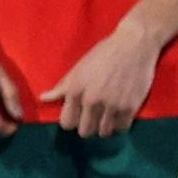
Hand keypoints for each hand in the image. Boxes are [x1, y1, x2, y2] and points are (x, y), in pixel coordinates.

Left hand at [41, 17, 160, 139]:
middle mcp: (91, 101)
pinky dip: (120, 125)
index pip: (67, 123)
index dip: (72, 121)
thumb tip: (43, 98)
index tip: (78, 117)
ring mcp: (112, 105)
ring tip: (107, 117)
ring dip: (104, 127)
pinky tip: (119, 116)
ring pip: (104, 132)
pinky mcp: (130, 107)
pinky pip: (122, 128)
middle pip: (85, 131)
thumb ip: (62, 87)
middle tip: (93, 119)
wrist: (134, 45)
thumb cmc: (103, 54)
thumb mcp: (78, 69)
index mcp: (75, 91)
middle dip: (88, 127)